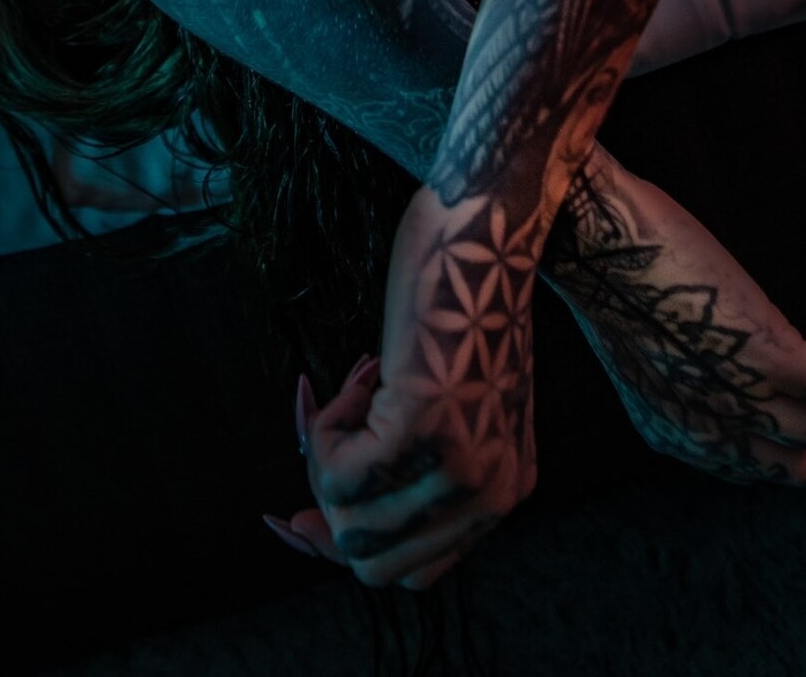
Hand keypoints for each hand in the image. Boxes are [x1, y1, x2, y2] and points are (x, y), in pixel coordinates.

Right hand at [263, 183, 540, 588]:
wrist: (485, 233)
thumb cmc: (456, 302)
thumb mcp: (447, 405)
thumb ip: (401, 469)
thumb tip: (306, 526)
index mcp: (506, 492)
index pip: (410, 572)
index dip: (347, 542)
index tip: (300, 509)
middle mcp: (492, 494)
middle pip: (372, 564)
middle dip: (328, 502)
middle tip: (328, 425)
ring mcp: (462, 466)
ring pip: (347, 524)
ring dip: (325, 455)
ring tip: (355, 387)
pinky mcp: (423, 427)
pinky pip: (336, 470)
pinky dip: (326, 423)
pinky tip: (362, 372)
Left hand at [542, 152, 805, 484]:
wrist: (590, 236)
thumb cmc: (609, 264)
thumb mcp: (645, 338)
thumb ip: (683, 363)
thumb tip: (727, 344)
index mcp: (672, 432)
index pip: (751, 468)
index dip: (782, 426)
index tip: (788, 371)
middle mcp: (708, 432)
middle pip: (798, 469)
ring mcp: (739, 400)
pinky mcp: (767, 358)